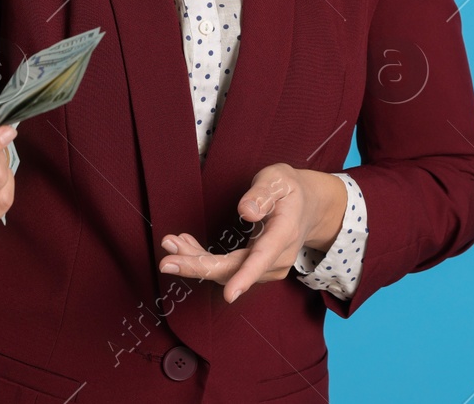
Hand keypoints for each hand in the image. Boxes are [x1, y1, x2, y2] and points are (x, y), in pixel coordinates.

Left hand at [157, 164, 346, 303]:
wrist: (307, 207)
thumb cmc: (289, 190)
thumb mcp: (278, 180)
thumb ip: (262, 194)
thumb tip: (246, 211)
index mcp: (284, 233)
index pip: (264, 257)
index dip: (245, 276)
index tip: (229, 294)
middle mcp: (277, 258)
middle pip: (233, 270)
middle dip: (198, 267)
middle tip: (166, 262)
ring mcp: (267, 268)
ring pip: (225, 273)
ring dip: (194, 261)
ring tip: (170, 242)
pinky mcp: (256, 270)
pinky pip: (226, 270)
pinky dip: (202, 260)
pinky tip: (184, 245)